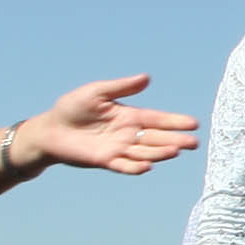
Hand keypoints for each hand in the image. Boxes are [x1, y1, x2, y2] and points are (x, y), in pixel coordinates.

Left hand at [15, 75, 197, 176]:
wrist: (51, 129)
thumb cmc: (72, 107)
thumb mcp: (96, 91)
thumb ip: (121, 87)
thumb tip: (146, 78)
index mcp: (129, 116)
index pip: (157, 119)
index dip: (174, 121)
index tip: (193, 123)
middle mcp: (128, 134)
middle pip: (156, 138)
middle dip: (175, 140)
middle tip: (193, 142)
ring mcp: (118, 148)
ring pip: (144, 152)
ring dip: (160, 153)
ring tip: (175, 151)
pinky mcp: (105, 160)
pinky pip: (123, 165)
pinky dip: (135, 167)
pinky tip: (147, 166)